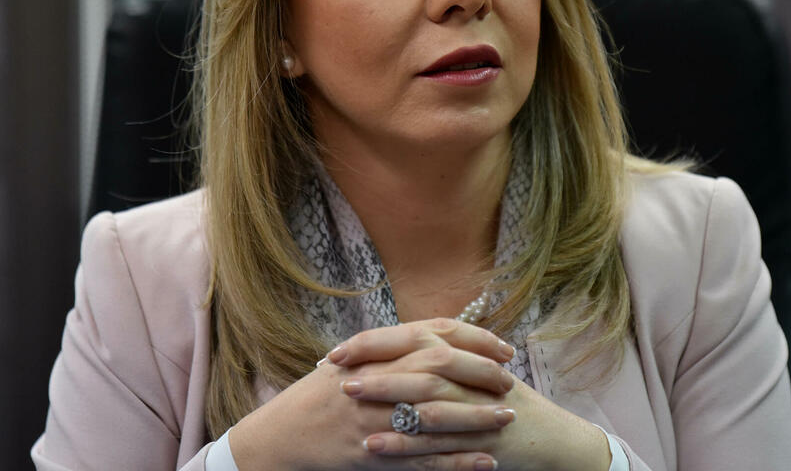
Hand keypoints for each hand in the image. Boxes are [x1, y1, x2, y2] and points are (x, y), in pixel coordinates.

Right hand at [226, 318, 518, 469]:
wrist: (280, 436)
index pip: (432, 333)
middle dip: (481, 374)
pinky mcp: (373, 455)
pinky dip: (456, 462)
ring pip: (435, 415)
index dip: (473, 339)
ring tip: (508, 419)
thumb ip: (392, 350)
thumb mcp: (352, 361)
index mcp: (373, 353)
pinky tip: (485, 464)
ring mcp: (373, 418)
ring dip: (476, 418)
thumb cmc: (318, 397)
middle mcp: (375, 380)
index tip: (503, 348)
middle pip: (439, 369)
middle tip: (510, 383)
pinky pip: (422, 460)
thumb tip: (439, 340)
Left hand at [335, 328, 612, 470]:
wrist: (550, 440)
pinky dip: (403, 443)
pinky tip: (373, 447)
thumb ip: (436, 359)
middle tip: (335, 371)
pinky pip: (438, 442)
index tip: (338, 350)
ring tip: (348, 400)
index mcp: (464, 351)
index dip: (375, 341)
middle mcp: (471, 373)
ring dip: (386, 397)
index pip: (414, 335)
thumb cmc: (503, 404)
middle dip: (375, 364)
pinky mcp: (481, 441)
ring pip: (427, 398)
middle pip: (419, 359)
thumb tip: (383, 354)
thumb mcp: (473, 373)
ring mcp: (477, 407)